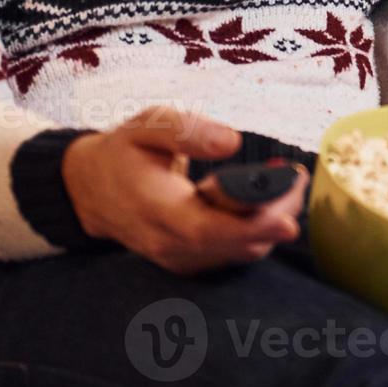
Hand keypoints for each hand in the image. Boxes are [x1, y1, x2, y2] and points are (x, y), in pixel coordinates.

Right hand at [61, 106, 306, 274]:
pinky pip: (235, 250)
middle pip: (235, 243)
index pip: (207, 230)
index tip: (288, 220)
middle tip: (296, 178)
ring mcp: (180, 258)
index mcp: (155, 210)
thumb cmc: (124, 153)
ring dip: (272, 219)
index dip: (250, 228)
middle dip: (275, 214)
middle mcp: (169, 244)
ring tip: (288, 180)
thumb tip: (231, 141)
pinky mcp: (191, 260)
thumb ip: (186, 131)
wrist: (91, 188)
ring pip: (241, 250)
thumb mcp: (146, 126)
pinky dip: (259, 227)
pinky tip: (269, 195)